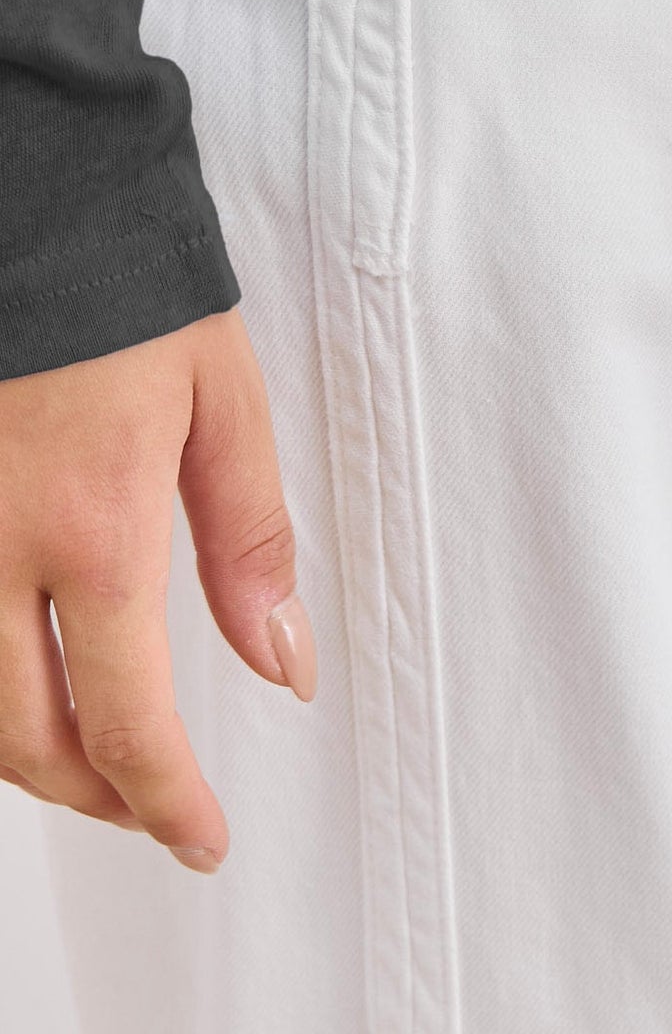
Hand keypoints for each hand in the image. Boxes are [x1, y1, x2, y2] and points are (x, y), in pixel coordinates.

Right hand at [0, 306, 315, 874]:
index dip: (168, 804)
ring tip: (96, 753)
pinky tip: (23, 673)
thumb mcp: (225, 403)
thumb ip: (249, 542)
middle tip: (156, 803)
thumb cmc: (136, 289)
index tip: (201, 838)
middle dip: (99, 795)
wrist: (35, 196)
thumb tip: (283, 662)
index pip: (127, 722)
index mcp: (92, 526)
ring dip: (30, 751)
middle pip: (27, 740)